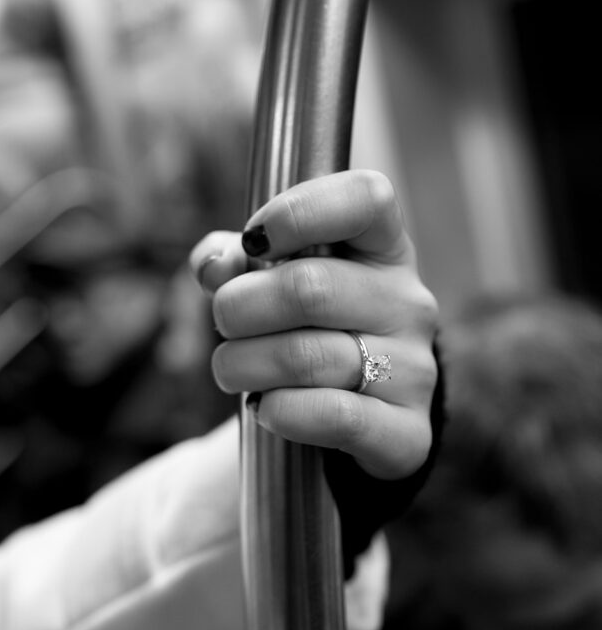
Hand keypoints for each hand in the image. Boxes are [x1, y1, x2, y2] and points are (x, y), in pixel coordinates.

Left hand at [189, 169, 437, 480]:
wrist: (350, 417)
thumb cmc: (303, 329)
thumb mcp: (270, 281)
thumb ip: (234, 260)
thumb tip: (214, 266)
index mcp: (383, 248)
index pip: (367, 198)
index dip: (299, 211)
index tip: (255, 241)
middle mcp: (408, 302)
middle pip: (309, 288)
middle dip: (238, 307)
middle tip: (224, 322)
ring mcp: (414, 368)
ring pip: (306, 357)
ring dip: (242, 365)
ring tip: (232, 369)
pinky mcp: (408, 431)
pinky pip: (334, 416)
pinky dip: (279, 411)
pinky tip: (264, 408)